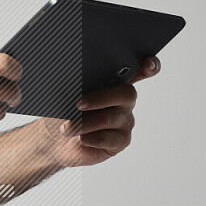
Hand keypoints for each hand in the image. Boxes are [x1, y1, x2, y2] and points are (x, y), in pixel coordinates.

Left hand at [39, 55, 160, 167]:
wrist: (56, 140)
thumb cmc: (63, 112)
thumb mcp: (66, 95)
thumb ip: (78, 85)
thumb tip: (77, 81)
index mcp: (114, 83)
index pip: (139, 71)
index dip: (149, 66)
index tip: (148, 64)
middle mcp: (124, 101)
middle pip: (127, 94)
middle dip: (100, 98)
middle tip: (78, 104)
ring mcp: (125, 121)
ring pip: (111, 118)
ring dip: (85, 123)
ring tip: (67, 127)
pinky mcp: (121, 141)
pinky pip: (109, 138)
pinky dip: (90, 138)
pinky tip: (82, 139)